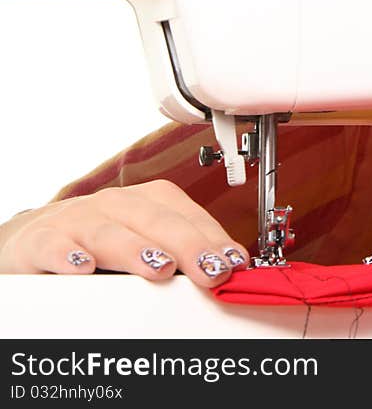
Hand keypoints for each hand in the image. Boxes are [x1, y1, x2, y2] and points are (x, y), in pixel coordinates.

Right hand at [0, 180, 248, 286]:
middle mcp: (114, 206)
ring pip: (108, 231)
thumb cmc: (97, 245)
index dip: (213, 238)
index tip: (234, 262)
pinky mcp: (37, 242)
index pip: (187, 216)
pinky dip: (67, 255)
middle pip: (155, 220)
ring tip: (160, 268)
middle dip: (187, 244)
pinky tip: (83, 268)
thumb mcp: (144, 245)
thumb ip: (181, 257)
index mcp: (146, 204)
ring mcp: (75, 222)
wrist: (31, 241)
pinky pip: (52, 246)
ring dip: (136, 249)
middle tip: (210, 269)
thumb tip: (226, 272)